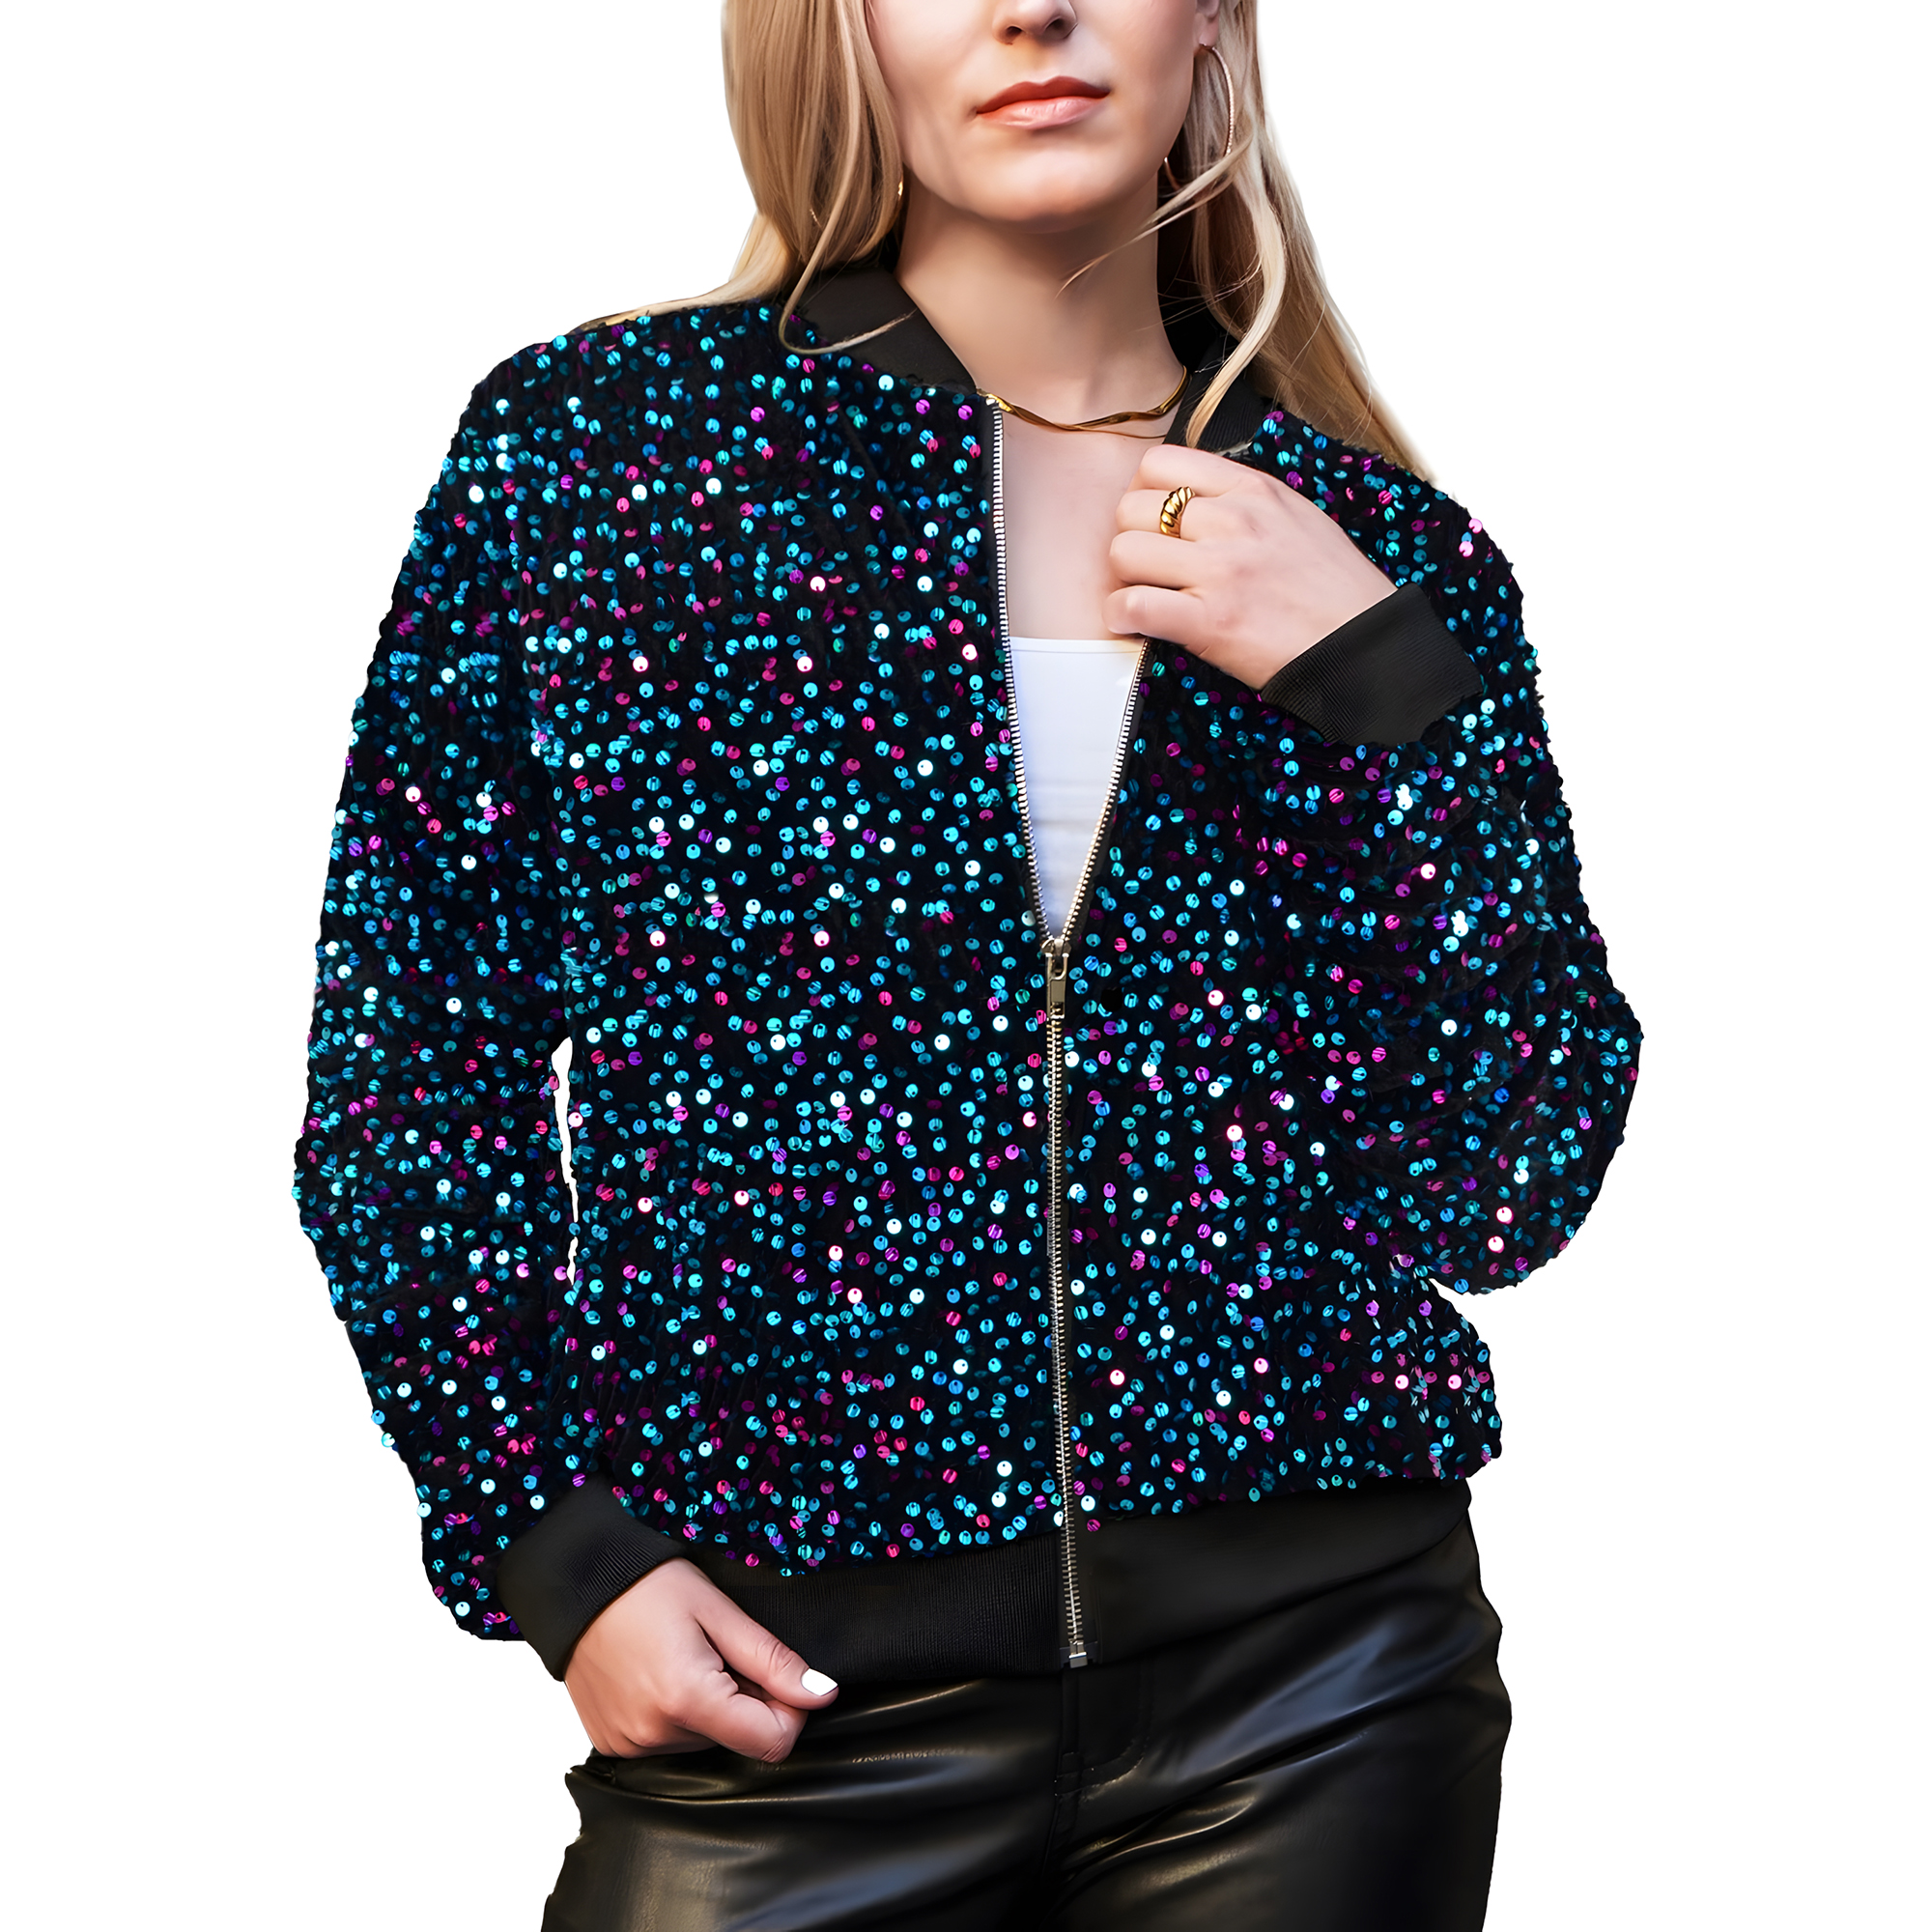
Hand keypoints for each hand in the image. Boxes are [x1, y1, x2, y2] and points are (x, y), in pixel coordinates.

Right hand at [563, 1558, 838, 1761]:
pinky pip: (667, 1742)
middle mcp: (654, 1735)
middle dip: (744, 1700)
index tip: (776, 1675)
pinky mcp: (612, 1746)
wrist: (575, 1581)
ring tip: (684, 1657)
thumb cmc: (647, 1585)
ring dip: (709, 1707)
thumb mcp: (719, 1611)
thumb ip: (773, 1660)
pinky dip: (676, 1714)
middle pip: (736, 1740)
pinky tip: (659, 1674)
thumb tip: (823, 1695)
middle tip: (719, 1651)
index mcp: (686, 1700)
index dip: (790, 1711)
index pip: (771, 1743)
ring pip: (704, 1742)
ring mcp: (628, 1745)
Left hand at [1106, 444, 1394, 686]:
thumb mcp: (1297, 518)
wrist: (1364, 646)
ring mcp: (1220, 570)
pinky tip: (1135, 621)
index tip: (1153, 520)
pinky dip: (1122, 616)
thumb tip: (1195, 500)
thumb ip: (1244, 502)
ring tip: (1146, 593)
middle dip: (1131, 537)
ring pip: (1124, 551)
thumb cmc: (1334, 591)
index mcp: (1253, 490)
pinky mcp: (1210, 621)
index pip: (1161, 462)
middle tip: (1149, 565)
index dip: (1143, 492)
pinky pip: (1133, 604)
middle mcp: (1233, 521)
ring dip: (1124, 577)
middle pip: (1132, 507)